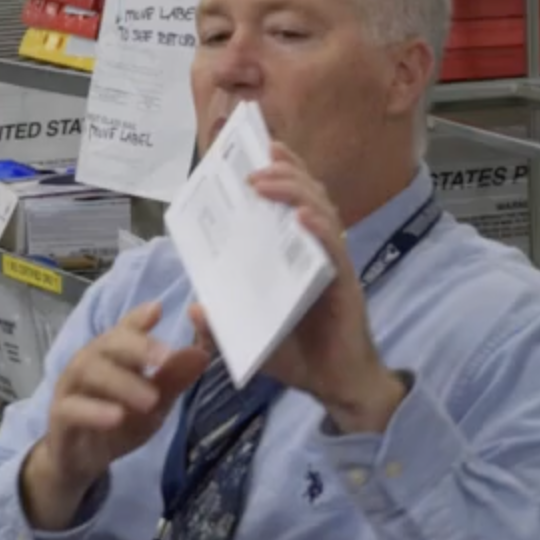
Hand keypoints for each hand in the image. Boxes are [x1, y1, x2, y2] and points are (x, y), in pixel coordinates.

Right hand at [22, 301, 207, 529]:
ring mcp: (71, 387)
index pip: (127, 328)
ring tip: (151, 399)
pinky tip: (116, 417)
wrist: (80, 461)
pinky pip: (72, 408)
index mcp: (115, 354)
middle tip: (166, 357)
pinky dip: (94, 411)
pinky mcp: (60, 416)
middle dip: (138, 345)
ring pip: (89, 370)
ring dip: (122, 382)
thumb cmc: (119, 423)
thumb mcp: (155, 403)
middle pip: (108, 342)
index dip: (140, 317)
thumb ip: (175, 379)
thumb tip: (202, 353)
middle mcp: (90, 362)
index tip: (160, 308)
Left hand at [245, 142, 407, 433]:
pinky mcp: (345, 286)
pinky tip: (303, 217)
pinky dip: (319, 230)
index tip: (256, 153)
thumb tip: (194, 308)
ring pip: (322, 215)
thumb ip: (222, 324)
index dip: (280, 175)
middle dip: (284, 174)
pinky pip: (334, 251)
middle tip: (256, 164)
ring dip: (295, 193)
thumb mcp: (250, 338)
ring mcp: (334, 267)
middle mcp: (317, 254)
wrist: (334, 386)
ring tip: (268, 180)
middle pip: (308, 199)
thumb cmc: (297, 357)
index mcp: (295, 257)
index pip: (290, 205)